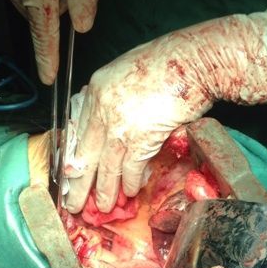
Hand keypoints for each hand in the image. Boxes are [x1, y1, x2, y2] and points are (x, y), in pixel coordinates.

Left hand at [64, 1, 266, 211]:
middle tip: (73, 203)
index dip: (74, 157)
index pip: (77, 130)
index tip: (71, 173)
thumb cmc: (170, 62)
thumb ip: (113, 94)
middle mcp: (102, 107)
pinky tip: (132, 193)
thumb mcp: (129, 71)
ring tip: (104, 207)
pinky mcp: (141, 136)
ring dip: (106, 190)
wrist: (195, 60)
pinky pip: (132, 167)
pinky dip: (132, 182)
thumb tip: (109, 120)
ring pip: (106, 166)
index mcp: (96, 88)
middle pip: (85, 154)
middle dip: (79, 183)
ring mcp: (120, 123)